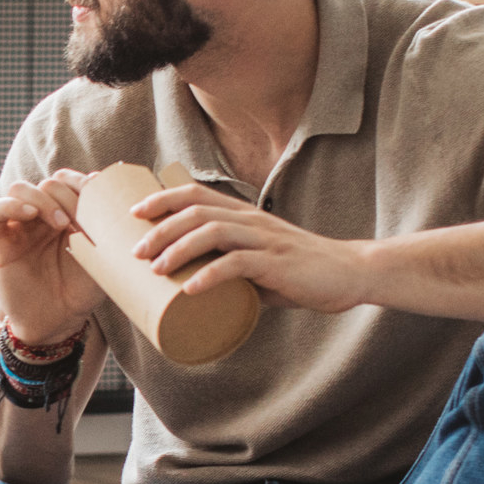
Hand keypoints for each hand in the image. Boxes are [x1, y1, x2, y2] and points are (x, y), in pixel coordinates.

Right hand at [0, 170, 103, 344]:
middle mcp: (40, 217)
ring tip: (61, 224)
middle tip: (81, 221)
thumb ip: (106, 227)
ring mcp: (18, 227)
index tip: (98, 198)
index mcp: (65, 215)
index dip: (81, 182)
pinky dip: (9, 205)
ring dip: (43, 199)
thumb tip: (117, 196)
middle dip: (68, 196)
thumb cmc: (81, 291)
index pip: (68, 181)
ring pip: (20, 189)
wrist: (58, 322)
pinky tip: (29, 215)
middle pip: (48, 183)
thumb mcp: (102, 256)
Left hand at [131, 182, 371, 314]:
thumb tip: (191, 287)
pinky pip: (238, 264)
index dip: (162, 198)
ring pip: (212, 232)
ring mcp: (265, 240)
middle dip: (160, 227)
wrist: (349, 273)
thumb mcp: (257, 262)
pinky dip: (210, 276)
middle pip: (196, 210)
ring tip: (155, 268)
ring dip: (178, 249)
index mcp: (243, 215)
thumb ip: (228, 267)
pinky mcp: (278, 263)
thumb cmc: (300, 271)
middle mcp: (250, 220)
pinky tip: (190, 290)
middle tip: (135, 250)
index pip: (195, 194)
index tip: (133, 213)